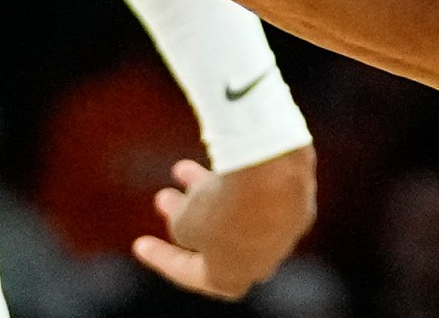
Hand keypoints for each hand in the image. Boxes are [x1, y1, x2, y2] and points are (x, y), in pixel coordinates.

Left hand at [134, 148, 317, 299]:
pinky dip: (236, 181)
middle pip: (217, 242)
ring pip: (239, 213)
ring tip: (180, 169)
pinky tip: (220, 160)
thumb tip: (192, 217)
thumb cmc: (224, 205)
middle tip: (162, 198)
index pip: (192, 274)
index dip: (163, 259)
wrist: (272, 172)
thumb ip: (186, 226)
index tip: (139, 244)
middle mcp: (262, 260)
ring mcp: (284, 230)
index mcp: (233, 278)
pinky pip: (261, 193)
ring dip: (208, 194)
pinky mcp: (298, 199)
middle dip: (187, 219)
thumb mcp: (187, 222)